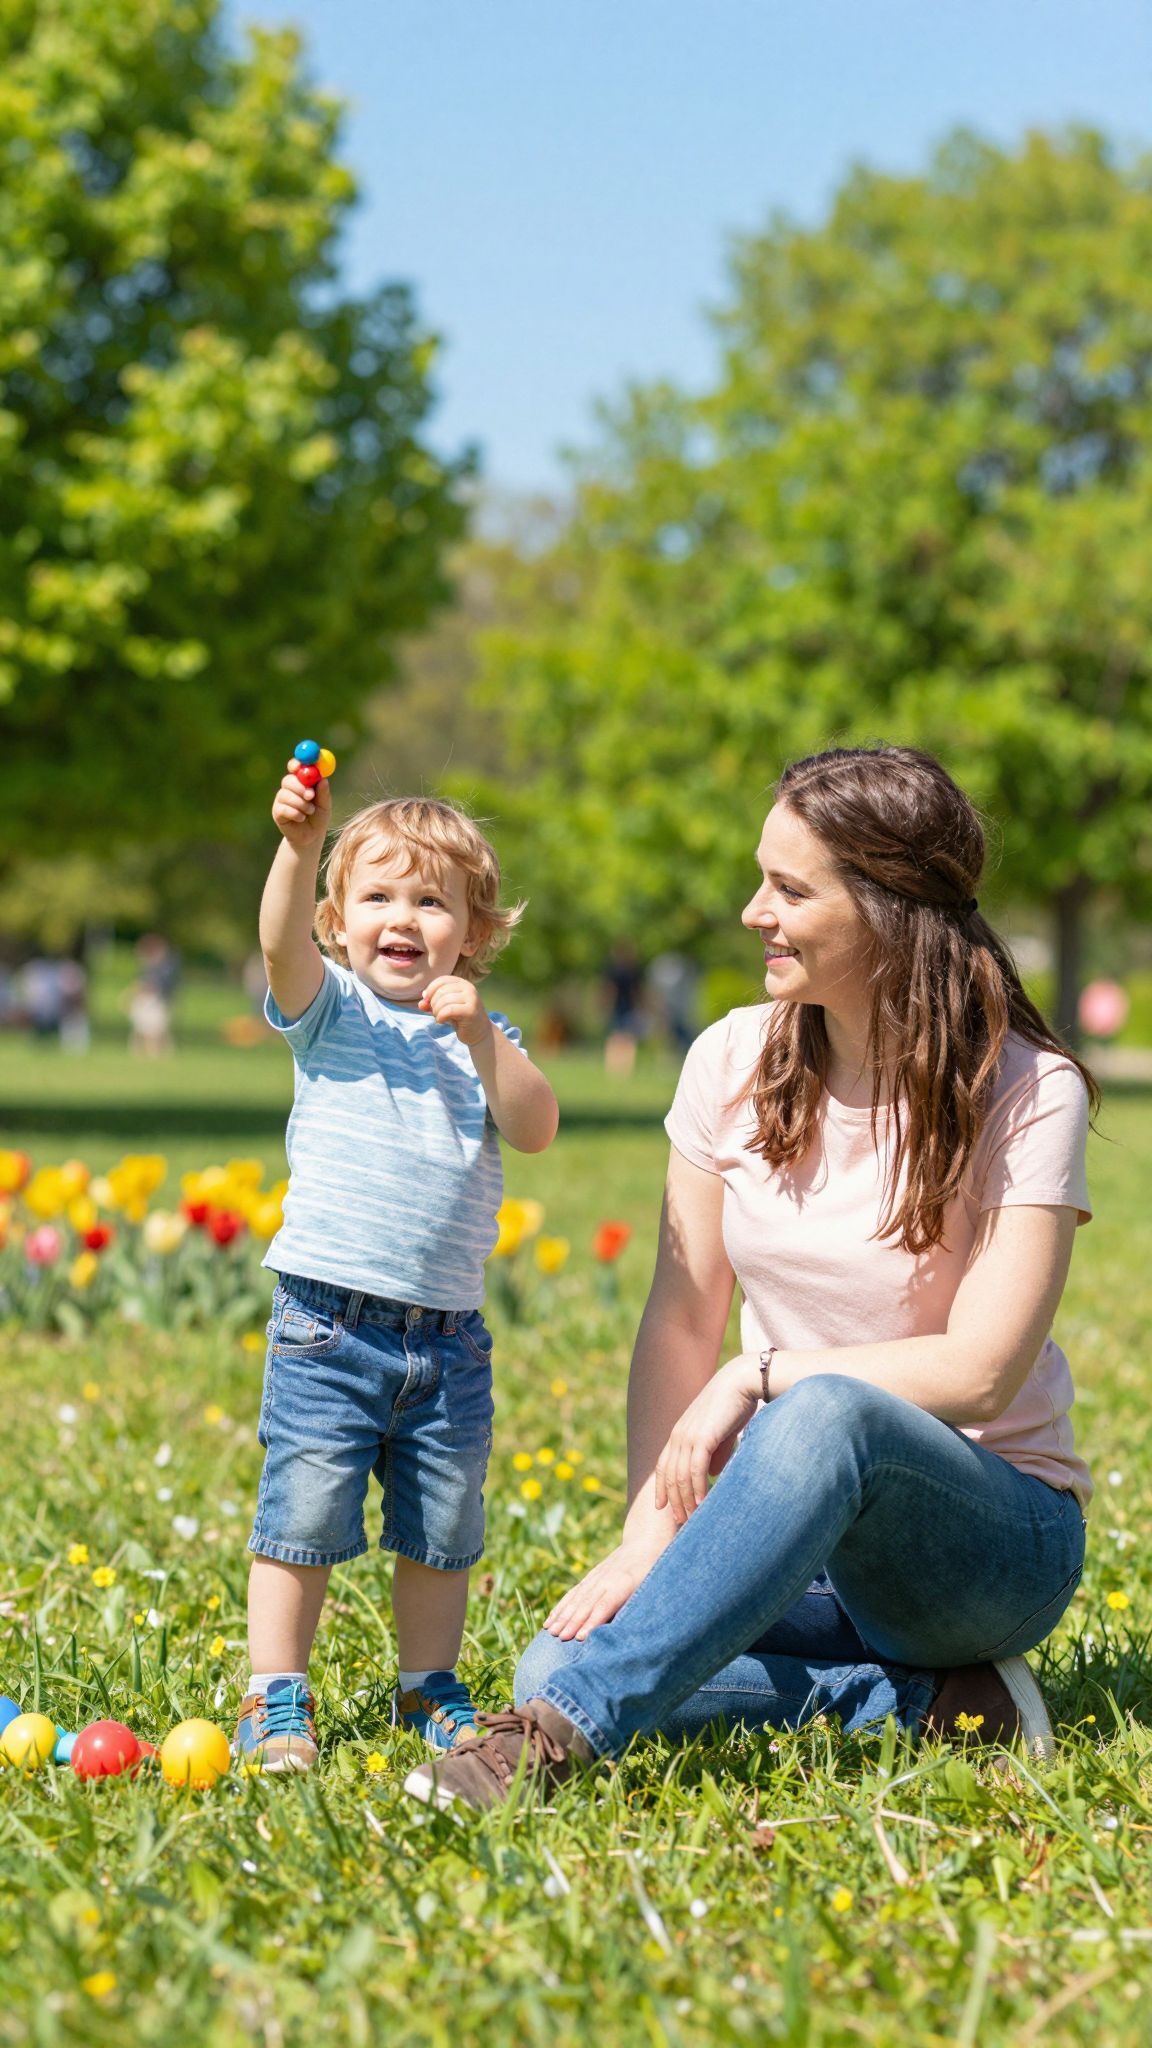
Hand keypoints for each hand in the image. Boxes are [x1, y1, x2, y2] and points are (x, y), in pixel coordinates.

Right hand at [271, 760, 331, 851]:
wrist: (311, 838)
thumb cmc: (319, 818)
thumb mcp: (325, 805)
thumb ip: (324, 793)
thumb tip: (323, 779)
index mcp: (302, 782)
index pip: (296, 768)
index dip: (297, 764)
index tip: (303, 766)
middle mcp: (290, 788)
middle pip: (288, 780)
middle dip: (299, 786)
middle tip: (310, 795)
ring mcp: (281, 799)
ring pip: (286, 794)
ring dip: (301, 803)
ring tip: (310, 812)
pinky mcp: (277, 811)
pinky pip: (284, 808)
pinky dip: (296, 813)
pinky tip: (301, 819)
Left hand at [419, 974, 491, 1046]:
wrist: (479, 1033)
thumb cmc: (460, 1018)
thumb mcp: (444, 1008)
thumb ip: (432, 1004)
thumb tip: (421, 1003)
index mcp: (462, 983)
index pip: (441, 980)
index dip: (430, 990)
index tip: (427, 1002)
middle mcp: (468, 988)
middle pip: (441, 991)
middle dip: (433, 1003)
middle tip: (436, 1013)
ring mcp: (471, 999)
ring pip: (444, 1001)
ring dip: (436, 1011)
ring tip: (439, 1017)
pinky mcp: (471, 1011)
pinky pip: (448, 1010)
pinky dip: (440, 1016)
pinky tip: (442, 1021)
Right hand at [543, 1539, 666, 1640]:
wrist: (646, 1543)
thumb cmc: (655, 1572)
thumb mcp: (654, 1587)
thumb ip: (641, 1606)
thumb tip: (631, 1633)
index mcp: (624, 1583)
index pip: (605, 1604)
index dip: (592, 1621)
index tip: (580, 1637)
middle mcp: (607, 1579)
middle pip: (587, 1603)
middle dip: (572, 1622)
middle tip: (559, 1638)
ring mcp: (597, 1577)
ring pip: (577, 1599)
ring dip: (563, 1616)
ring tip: (551, 1631)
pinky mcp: (591, 1578)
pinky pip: (573, 1594)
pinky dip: (561, 1607)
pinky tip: (551, 1620)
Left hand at [654, 1355, 761, 1527]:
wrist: (742, 1381)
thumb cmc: (735, 1405)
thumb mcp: (720, 1433)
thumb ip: (713, 1453)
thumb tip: (710, 1475)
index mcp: (679, 1432)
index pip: (664, 1466)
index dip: (663, 1487)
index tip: (663, 1508)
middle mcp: (678, 1435)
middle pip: (670, 1475)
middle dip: (674, 1500)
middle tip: (681, 1522)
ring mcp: (688, 1436)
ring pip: (681, 1476)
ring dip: (686, 1500)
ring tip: (693, 1519)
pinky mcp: (702, 1437)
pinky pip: (695, 1470)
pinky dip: (697, 1488)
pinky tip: (703, 1503)